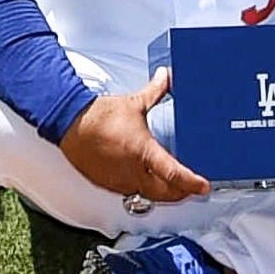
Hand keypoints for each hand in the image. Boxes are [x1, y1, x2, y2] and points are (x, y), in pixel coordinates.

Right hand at [60, 75, 210, 204]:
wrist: (70, 123)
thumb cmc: (98, 116)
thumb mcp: (134, 103)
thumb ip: (155, 91)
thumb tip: (166, 77)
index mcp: (143, 152)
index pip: (174, 174)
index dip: (192, 183)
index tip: (204, 186)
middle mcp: (132, 171)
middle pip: (165, 193)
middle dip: (181, 193)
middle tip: (191, 188)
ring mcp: (119, 181)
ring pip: (148, 196)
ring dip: (162, 194)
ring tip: (172, 187)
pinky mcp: (106, 184)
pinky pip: (129, 193)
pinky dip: (141, 190)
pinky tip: (144, 181)